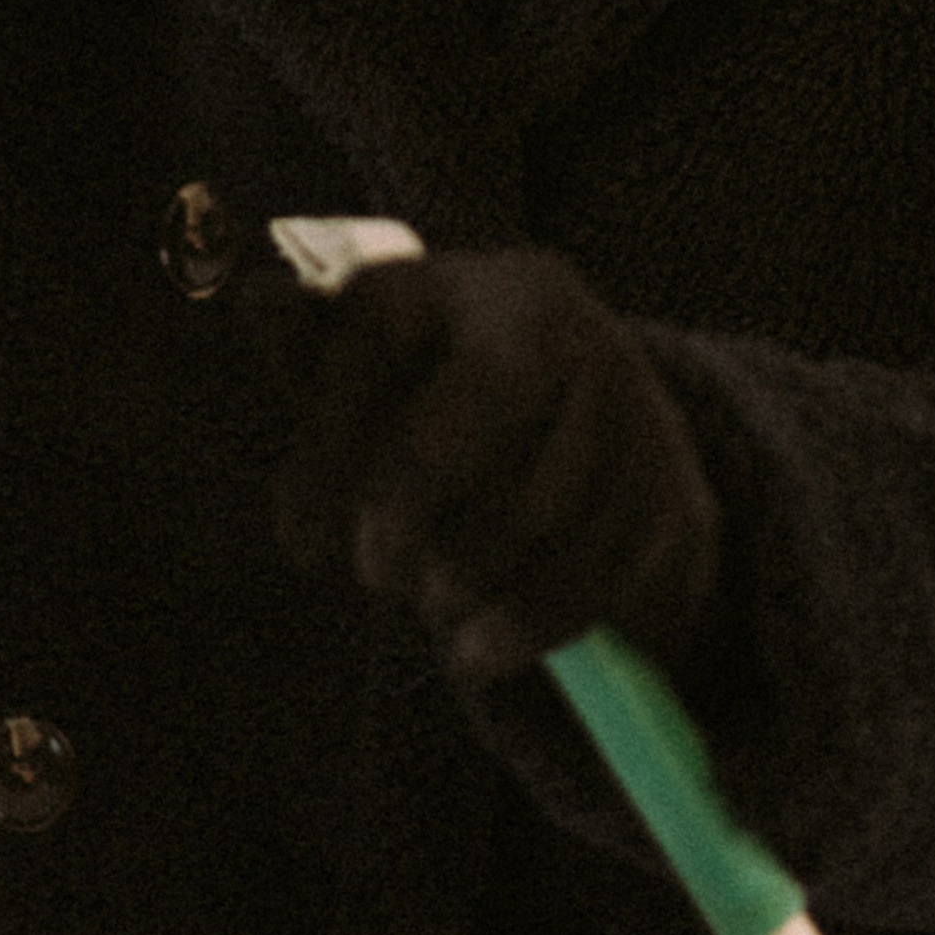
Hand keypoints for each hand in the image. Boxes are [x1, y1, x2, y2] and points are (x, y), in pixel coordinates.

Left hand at [273, 247, 720, 685]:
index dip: (329, 444)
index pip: (383, 332)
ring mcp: (637, 405)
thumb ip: (313, 347)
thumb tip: (255, 301)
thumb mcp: (377, 369)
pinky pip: (603, 575)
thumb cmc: (445, 406)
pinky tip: (478, 652)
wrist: (595, 442)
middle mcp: (566, 323)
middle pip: (490, 398)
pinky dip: (529, 629)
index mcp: (470, 282)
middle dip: (415, 502)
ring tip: (432, 608)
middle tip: (377, 576)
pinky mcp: (679, 496)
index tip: (300, 547)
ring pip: (552, 501)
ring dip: (473, 581)